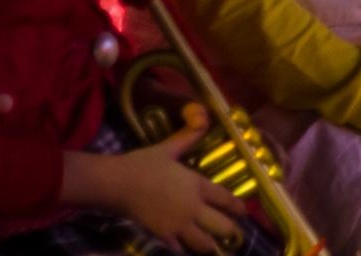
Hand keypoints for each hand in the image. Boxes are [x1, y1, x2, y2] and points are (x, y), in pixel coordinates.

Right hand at [111, 105, 245, 252]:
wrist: (117, 183)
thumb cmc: (143, 164)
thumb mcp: (169, 148)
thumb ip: (189, 137)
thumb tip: (203, 118)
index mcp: (198, 184)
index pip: (226, 198)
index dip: (237, 207)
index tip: (244, 212)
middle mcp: (194, 207)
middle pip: (222, 226)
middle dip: (228, 231)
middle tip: (232, 234)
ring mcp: (179, 224)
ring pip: (204, 243)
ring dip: (210, 246)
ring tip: (213, 247)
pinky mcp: (162, 235)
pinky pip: (179, 249)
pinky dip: (184, 251)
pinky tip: (186, 249)